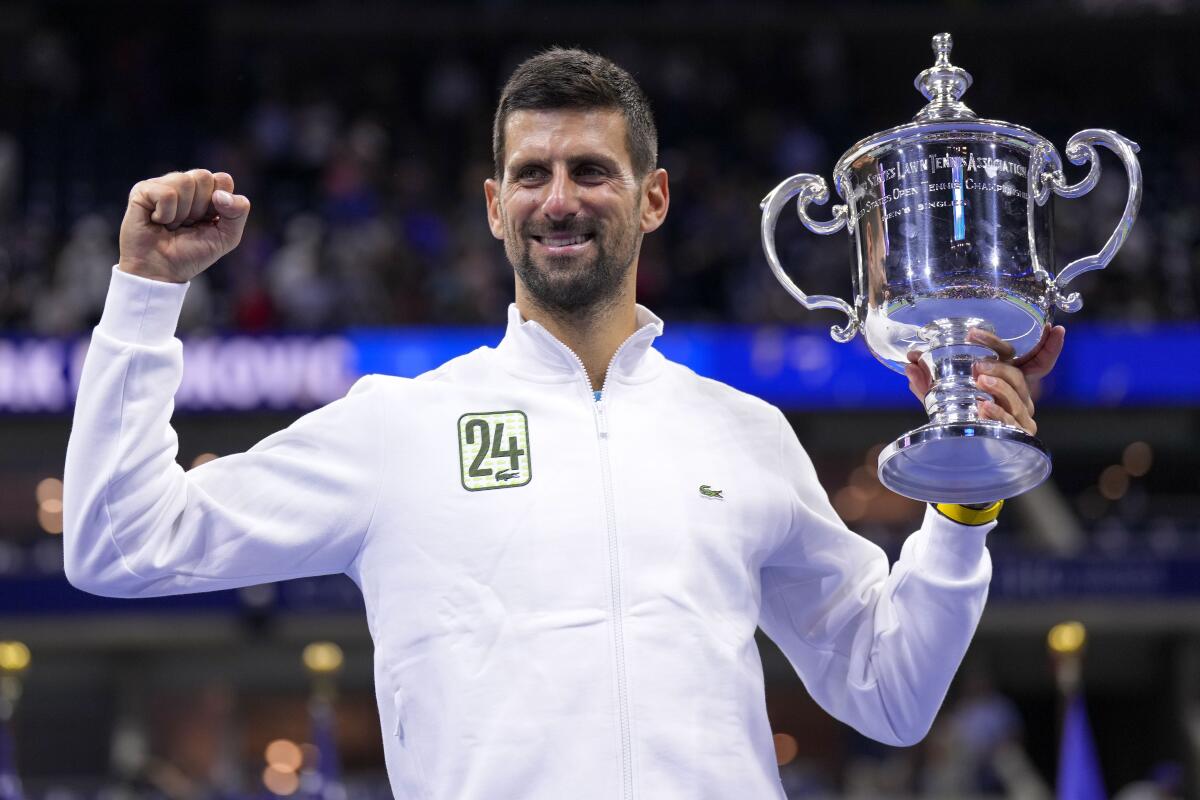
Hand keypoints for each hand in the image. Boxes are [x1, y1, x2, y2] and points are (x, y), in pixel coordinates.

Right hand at [118, 169, 250, 283]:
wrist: (162, 271)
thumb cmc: (193, 254)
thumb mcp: (227, 237)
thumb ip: (238, 212)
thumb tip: (220, 194)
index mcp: (206, 191)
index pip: (223, 179)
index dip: (220, 203)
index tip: (208, 221)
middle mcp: (184, 184)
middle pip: (203, 176)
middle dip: (200, 208)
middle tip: (188, 224)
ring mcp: (162, 185)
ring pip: (185, 182)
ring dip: (182, 213)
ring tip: (172, 225)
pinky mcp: (142, 190)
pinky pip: (166, 193)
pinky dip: (166, 214)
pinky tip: (158, 222)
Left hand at [904, 324, 1065, 435]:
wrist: (966, 449)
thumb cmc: (960, 417)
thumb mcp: (940, 398)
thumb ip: (925, 382)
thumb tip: (910, 362)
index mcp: (1001, 377)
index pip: (1004, 353)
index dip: (991, 341)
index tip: (971, 334)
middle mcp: (1016, 393)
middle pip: (1015, 375)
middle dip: (998, 368)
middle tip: (977, 366)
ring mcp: (1020, 413)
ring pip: (1017, 397)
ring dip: (1000, 388)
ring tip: (981, 382)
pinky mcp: (1020, 433)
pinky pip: (1012, 422)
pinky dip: (998, 413)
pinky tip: (984, 407)